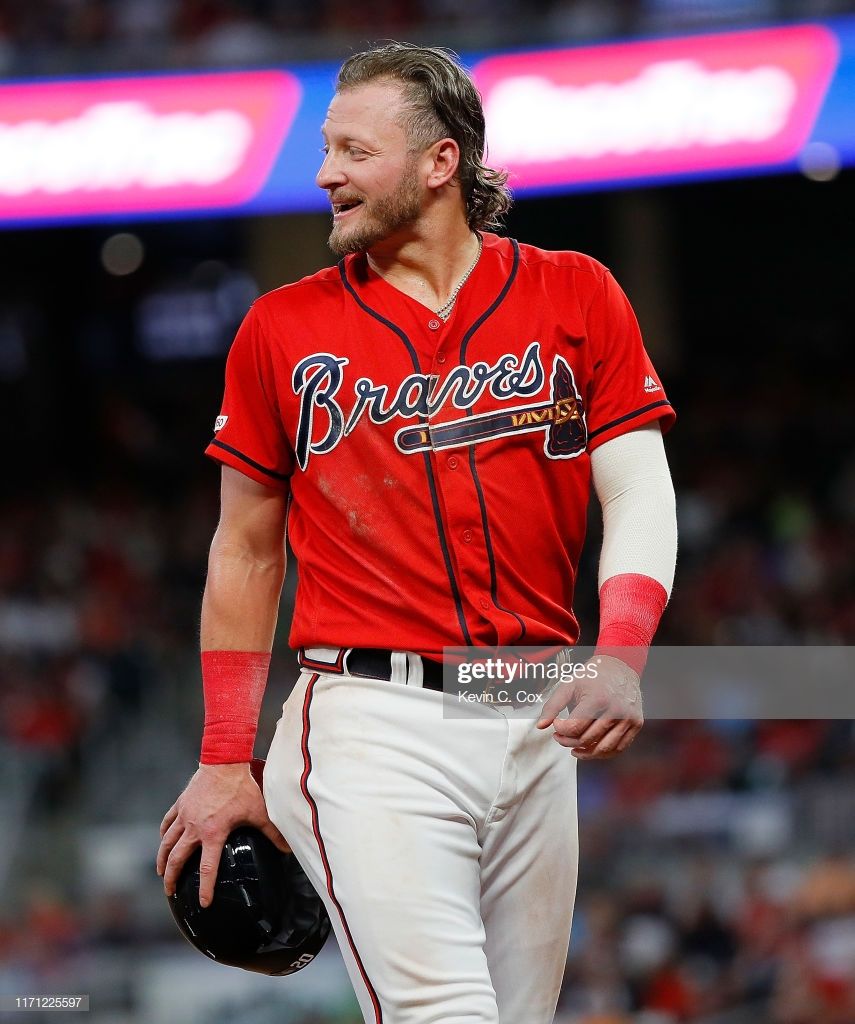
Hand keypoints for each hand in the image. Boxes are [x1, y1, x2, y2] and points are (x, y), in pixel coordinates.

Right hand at [156, 762, 290, 906]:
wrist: (224, 761)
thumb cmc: (243, 787)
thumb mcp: (260, 811)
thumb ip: (273, 832)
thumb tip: (288, 849)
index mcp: (213, 833)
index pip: (207, 867)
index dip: (205, 887)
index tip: (203, 903)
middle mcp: (195, 827)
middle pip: (177, 858)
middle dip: (172, 877)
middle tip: (170, 891)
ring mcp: (185, 815)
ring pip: (167, 842)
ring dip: (163, 859)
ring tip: (161, 871)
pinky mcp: (181, 804)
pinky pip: (167, 822)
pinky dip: (164, 833)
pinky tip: (163, 840)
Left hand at [536, 655, 643, 759]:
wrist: (621, 667)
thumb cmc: (593, 676)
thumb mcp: (569, 685)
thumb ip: (553, 706)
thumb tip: (541, 726)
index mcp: (597, 699)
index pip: (575, 727)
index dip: (560, 730)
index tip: (556, 725)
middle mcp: (616, 710)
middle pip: (587, 739)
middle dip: (568, 741)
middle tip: (560, 736)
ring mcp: (629, 718)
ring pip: (603, 749)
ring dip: (585, 753)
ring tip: (574, 748)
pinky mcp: (637, 724)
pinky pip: (619, 748)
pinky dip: (603, 753)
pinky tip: (591, 749)